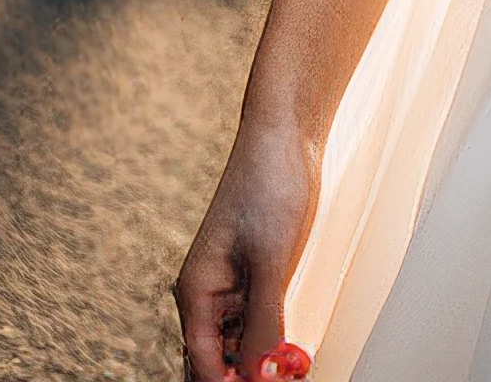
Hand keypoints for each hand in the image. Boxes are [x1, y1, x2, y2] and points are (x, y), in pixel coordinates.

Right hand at [176, 117, 318, 381]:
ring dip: (259, 363)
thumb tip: (261, 378)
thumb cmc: (270, 184)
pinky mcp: (256, 274)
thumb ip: (264, 323)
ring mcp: (233, 286)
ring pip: (238, 346)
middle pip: (216, 361)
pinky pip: (256, 323)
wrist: (285, 133)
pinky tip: (291, 350)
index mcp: (197, 293)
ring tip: (292, 371)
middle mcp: (208, 295)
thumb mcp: (271, 261)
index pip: (204, 365)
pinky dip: (270, 341)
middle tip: (285, 380)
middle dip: (245, 377)